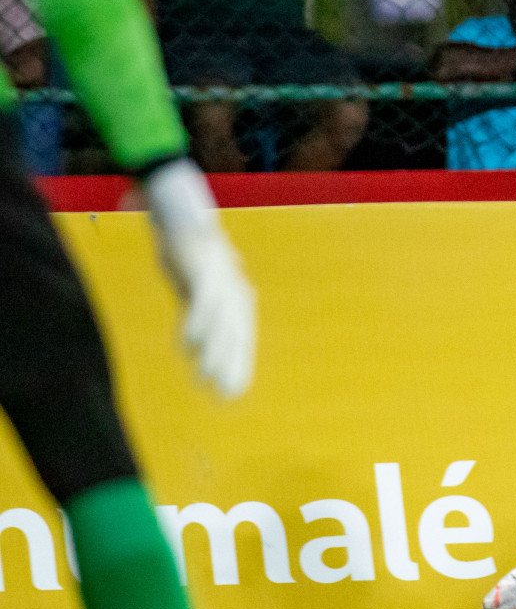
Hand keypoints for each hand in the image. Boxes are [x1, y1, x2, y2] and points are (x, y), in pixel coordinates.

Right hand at [143, 160, 256, 397]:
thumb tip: (199, 340)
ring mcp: (222, 280)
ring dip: (215, 353)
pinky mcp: (204, 271)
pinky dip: (197, 325)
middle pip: (237, 335)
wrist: (182, 213)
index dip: (237, 364)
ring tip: (206, 379)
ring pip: (223, 324)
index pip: (241, 337)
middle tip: (227, 396)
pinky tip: (188, 346)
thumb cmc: (189, 252)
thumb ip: (200, 310)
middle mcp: (235, 290)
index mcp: (236, 296)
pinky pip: (203, 303)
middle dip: (232, 366)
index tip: (232, 391)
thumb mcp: (197, 286)